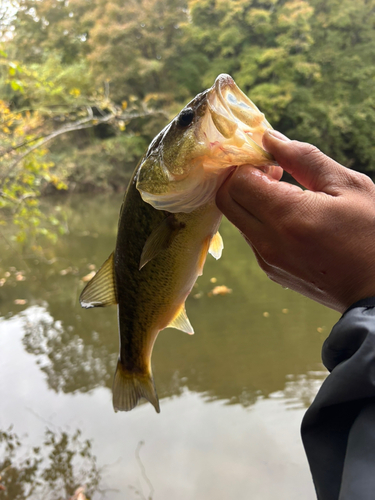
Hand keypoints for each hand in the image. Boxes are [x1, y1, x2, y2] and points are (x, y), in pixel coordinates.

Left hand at [216, 130, 374, 312]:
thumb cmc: (372, 234)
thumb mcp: (347, 186)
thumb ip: (304, 158)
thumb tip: (270, 139)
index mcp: (287, 216)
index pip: (237, 181)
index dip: (250, 164)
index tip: (273, 161)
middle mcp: (268, 242)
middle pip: (226, 199)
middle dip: (242, 178)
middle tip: (273, 173)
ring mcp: (267, 260)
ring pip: (237, 218)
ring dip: (251, 199)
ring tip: (286, 194)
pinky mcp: (270, 270)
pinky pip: (251, 236)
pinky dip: (260, 219)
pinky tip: (290, 217)